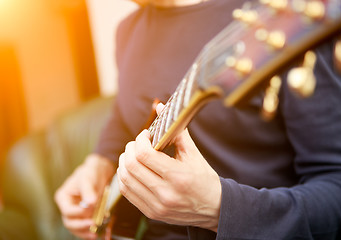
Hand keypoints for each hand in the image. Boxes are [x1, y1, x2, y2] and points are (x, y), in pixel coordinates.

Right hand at [55, 154, 114, 238]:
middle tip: (93, 224)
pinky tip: (97, 233)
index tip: (91, 209)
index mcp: (63, 197)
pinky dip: (90, 231)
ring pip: (76, 227)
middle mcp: (67, 206)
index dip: (79, 212)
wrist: (99, 172)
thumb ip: (88, 191)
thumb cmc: (90, 172)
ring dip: (85, 232)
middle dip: (81, 226)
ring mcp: (76, 212)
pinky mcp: (85, 215)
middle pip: (70, 222)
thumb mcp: (88, 179)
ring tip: (95, 234)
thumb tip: (90, 203)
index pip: (68, 210)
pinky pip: (84, 226)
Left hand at [117, 105, 221, 231]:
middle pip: (131, 166)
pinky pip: (127, 192)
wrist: (213, 208)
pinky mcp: (151, 213)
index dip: (140, 140)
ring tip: (133, 154)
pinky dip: (125, 177)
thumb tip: (161, 107)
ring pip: (125, 179)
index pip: (145, 155)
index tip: (146, 134)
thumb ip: (176, 131)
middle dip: (130, 148)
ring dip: (124, 162)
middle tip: (138, 143)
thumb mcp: (194, 154)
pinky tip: (132, 169)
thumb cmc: (204, 179)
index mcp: (178, 177)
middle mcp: (165, 194)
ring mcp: (156, 206)